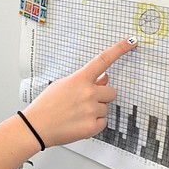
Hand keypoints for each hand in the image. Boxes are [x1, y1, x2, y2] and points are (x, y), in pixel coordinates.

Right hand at [21, 36, 136, 147]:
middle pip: (111, 92)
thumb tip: (104, 79)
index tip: (131, 41)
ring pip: (106, 108)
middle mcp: (88, 92)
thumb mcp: (62, 86)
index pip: (103, 60)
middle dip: (102, 96)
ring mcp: (91, 109)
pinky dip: (94, 124)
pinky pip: (103, 122)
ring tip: (77, 114)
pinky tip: (79, 123)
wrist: (36, 127)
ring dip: (96, 111)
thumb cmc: (46, 106)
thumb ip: (85, 81)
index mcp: (79, 79)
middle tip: (85, 102)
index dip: (119, 49)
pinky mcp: (92, 126)